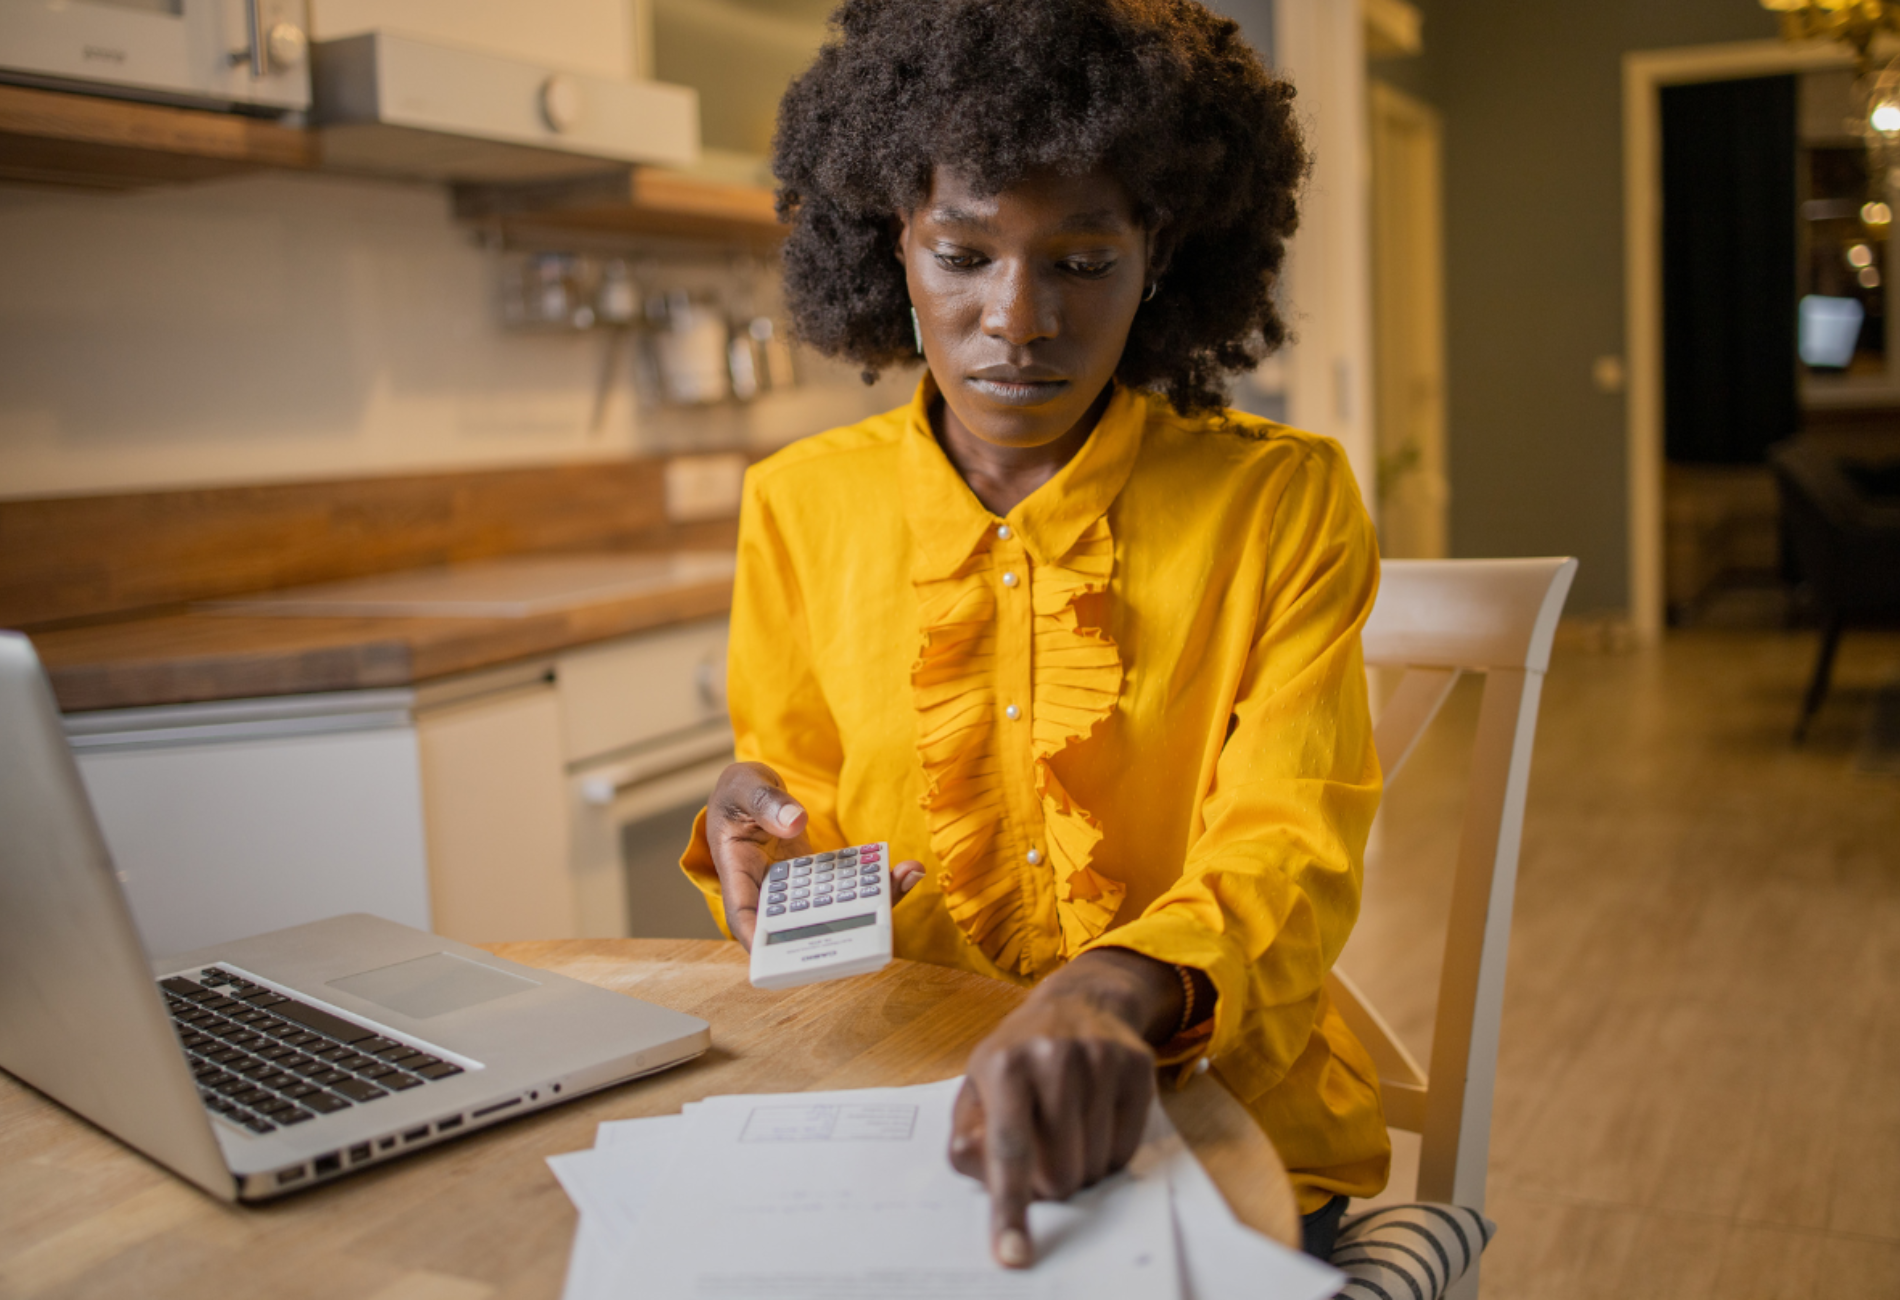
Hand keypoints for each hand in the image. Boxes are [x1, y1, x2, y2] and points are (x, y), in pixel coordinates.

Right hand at [704, 762, 925, 948]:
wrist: (755, 791)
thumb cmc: (739, 791)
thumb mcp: (745, 786)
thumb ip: (767, 802)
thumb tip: (795, 822)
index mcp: (738, 873)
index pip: (746, 918)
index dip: (766, 944)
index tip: (793, 957)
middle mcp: (768, 891)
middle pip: (799, 926)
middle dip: (838, 931)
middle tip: (873, 928)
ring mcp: (797, 890)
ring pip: (832, 911)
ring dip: (869, 905)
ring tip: (903, 880)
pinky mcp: (818, 881)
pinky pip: (846, 889)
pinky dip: (874, 884)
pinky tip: (905, 870)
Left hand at [948, 949, 1185, 1267]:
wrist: (1079, 1002)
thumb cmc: (1019, 1056)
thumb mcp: (978, 1086)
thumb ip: (970, 1136)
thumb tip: (984, 1171)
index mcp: (1002, 1064)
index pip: (1008, 1150)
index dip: (1010, 1207)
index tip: (1013, 1254)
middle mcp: (1052, 1058)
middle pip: (1058, 1171)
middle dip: (1050, 1182)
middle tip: (1043, 1154)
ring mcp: (1100, 1060)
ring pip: (1095, 1167)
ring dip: (1080, 1168)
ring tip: (1068, 1131)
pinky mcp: (1137, 1068)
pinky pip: (1126, 1151)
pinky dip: (1108, 1154)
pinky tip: (1095, 1122)